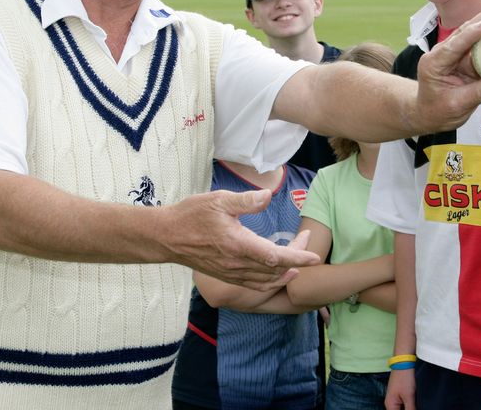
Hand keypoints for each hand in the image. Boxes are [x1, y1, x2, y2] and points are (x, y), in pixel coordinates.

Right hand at [167, 188, 320, 289]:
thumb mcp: (219, 200)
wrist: (166, 236)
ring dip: (285, 273)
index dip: (298, 257)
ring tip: (299, 260)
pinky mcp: (226, 275)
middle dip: (296, 259)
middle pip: (275, 270)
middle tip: (305, 239)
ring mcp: (231, 273)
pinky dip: (271, 281)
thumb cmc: (191, 215)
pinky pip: (254, 285)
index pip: (276, 256)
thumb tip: (268, 196)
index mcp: (238, 245)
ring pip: (266, 280)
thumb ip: (246, 201)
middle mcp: (237, 264)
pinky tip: (277, 274)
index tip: (314, 256)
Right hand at [385, 368, 415, 409]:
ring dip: (409, 408)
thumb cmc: (404, 377)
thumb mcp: (409, 396)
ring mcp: (395, 398)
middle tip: (415, 406)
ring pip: (402, 408)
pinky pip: (404, 404)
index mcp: (390, 405)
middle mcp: (390, 403)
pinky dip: (409, 405)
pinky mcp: (399, 394)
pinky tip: (415, 403)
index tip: (413, 409)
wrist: (403, 362)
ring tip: (415, 403)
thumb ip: (410, 409)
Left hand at [414, 7, 480, 132]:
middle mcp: (446, 54)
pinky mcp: (469, 65)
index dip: (471, 32)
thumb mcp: (457, 105)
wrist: (430, 116)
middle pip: (469, 31)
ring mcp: (459, 58)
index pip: (454, 44)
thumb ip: (480, 94)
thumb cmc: (436, 110)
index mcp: (435, 62)